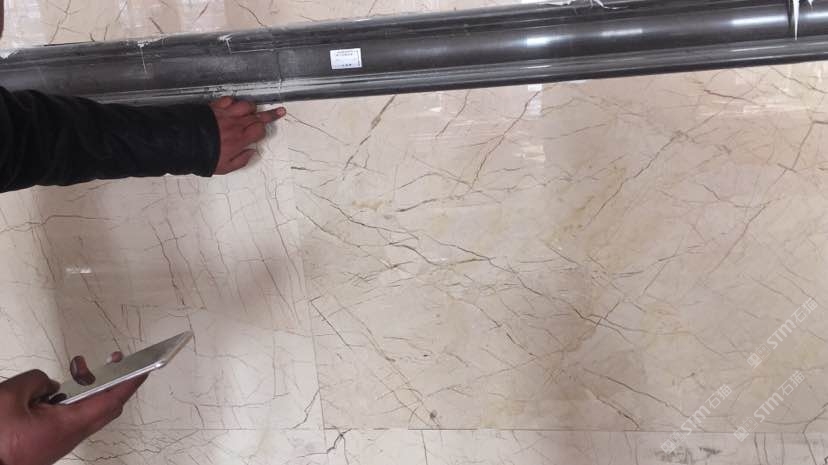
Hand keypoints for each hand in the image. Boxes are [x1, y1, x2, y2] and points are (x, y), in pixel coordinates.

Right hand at [0, 353, 145, 464]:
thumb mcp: (11, 397)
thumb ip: (36, 381)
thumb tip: (49, 384)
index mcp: (68, 424)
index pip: (112, 399)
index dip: (130, 382)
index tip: (145, 368)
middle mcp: (69, 436)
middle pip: (105, 407)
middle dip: (112, 381)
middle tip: (112, 362)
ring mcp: (60, 442)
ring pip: (86, 412)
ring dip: (86, 390)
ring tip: (75, 370)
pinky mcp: (48, 445)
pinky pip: (69, 419)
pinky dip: (69, 402)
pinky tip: (53, 393)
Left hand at [209, 96, 286, 174]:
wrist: (182, 144)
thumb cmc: (202, 157)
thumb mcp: (224, 167)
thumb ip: (241, 160)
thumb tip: (252, 153)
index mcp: (239, 140)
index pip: (259, 129)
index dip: (264, 130)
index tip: (264, 131)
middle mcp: (235, 125)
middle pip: (257, 116)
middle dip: (270, 114)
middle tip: (279, 111)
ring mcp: (225, 114)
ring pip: (245, 105)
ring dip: (251, 107)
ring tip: (253, 110)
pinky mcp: (214, 108)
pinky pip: (229, 100)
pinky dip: (233, 101)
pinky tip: (233, 105)